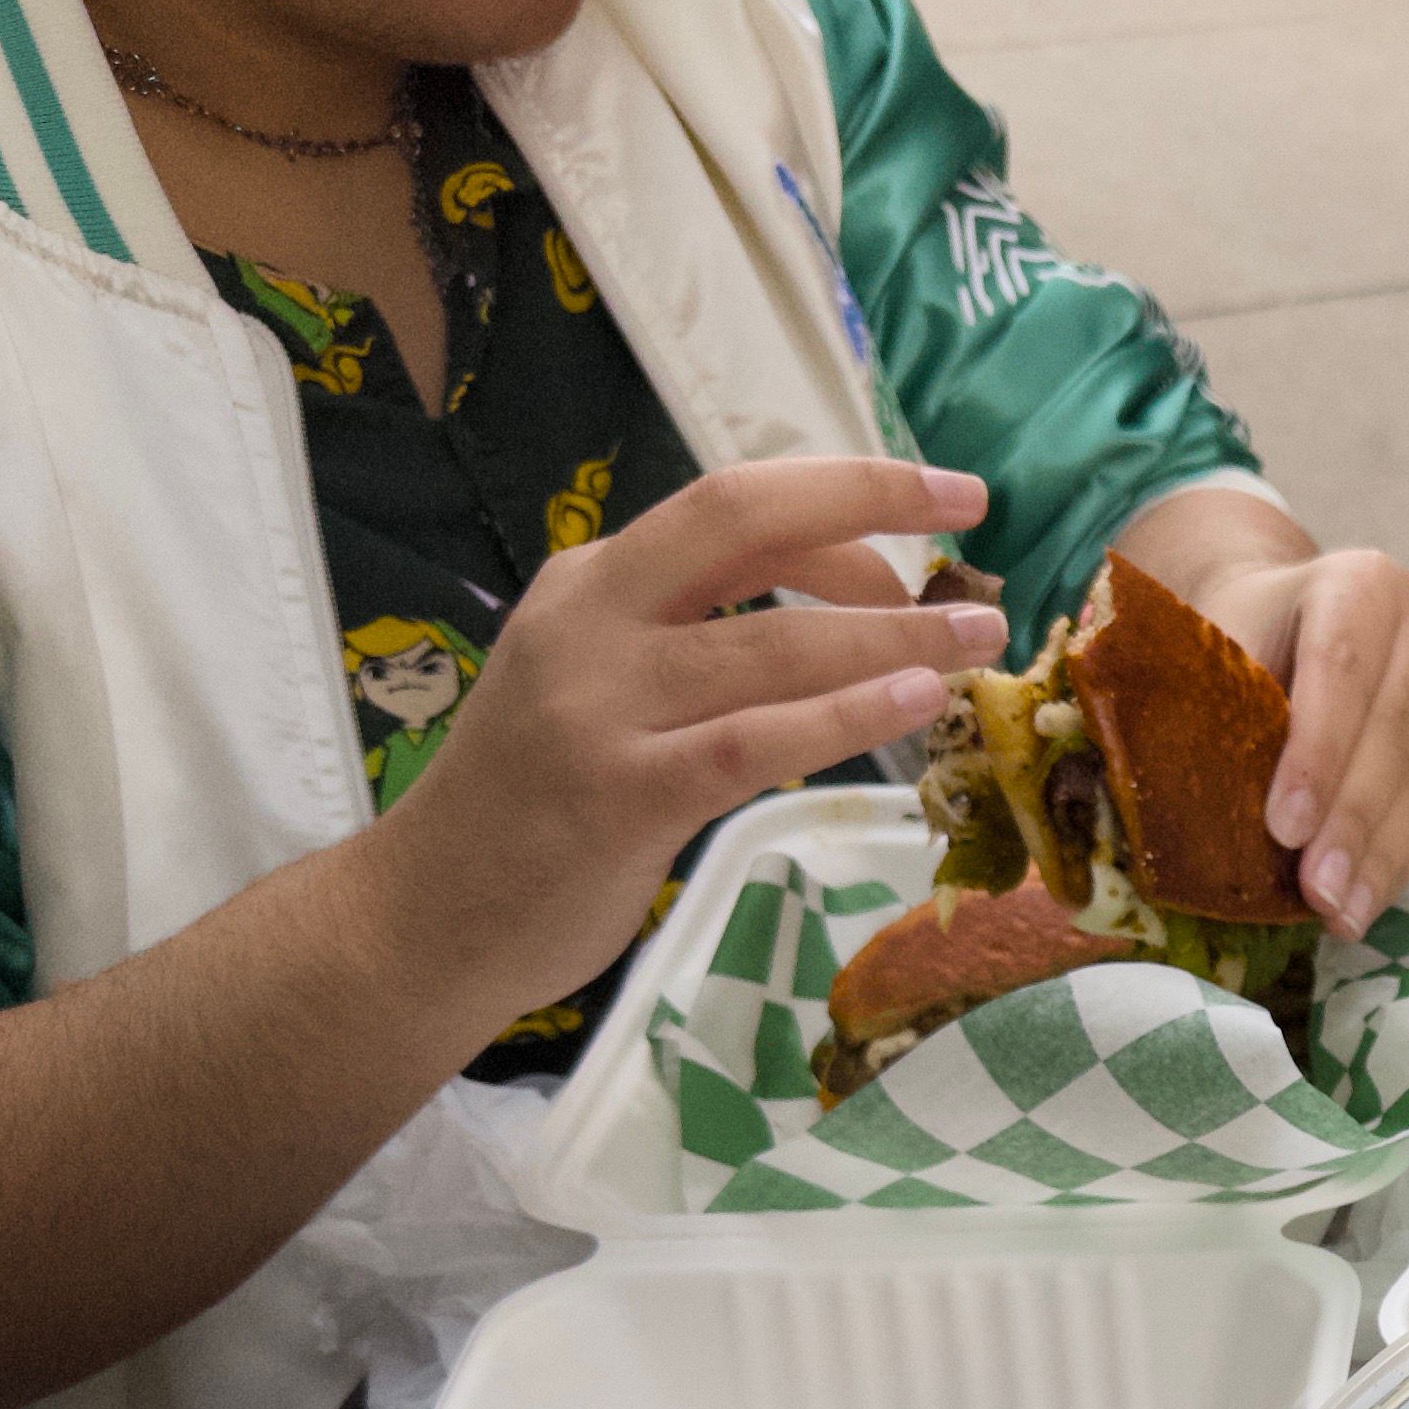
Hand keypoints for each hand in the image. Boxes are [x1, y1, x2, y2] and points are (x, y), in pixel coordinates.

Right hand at [372, 457, 996, 1029]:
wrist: (429, 912)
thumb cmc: (538, 805)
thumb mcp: (604, 687)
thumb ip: (699, 644)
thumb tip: (847, 619)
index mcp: (592, 583)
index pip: (730, 507)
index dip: (839, 495)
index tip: (929, 507)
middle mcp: (591, 622)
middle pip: (744, 523)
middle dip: (868, 500)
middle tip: (974, 505)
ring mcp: (601, 706)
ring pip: (772, 642)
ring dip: (894, 633)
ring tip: (980, 635)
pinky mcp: (623, 794)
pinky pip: (754, 742)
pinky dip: (843, 717)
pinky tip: (913, 702)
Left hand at [1197, 548, 1408, 937]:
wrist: (1296, 620)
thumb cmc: (1244, 638)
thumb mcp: (1213, 646)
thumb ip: (1208, 708)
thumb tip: (1172, 805)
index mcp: (1361, 582)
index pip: (1342, 667)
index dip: (1317, 753)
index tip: (1284, 827)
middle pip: (1393, 730)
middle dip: (1352, 822)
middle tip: (1316, 890)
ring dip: (1382, 855)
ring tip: (1341, 913)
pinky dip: (1404, 856)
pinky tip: (1367, 899)